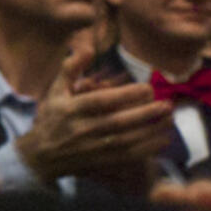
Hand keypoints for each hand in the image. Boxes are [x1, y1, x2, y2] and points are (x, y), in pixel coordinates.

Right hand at [16, 36, 170, 189]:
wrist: (41, 156)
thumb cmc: (51, 118)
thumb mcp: (55, 91)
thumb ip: (71, 69)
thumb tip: (88, 48)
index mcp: (71, 109)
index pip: (101, 101)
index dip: (125, 95)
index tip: (147, 89)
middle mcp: (81, 129)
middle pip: (117, 122)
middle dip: (145, 113)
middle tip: (166, 104)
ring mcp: (91, 148)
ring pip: (126, 140)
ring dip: (151, 131)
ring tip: (169, 119)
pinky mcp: (101, 161)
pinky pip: (128, 156)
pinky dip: (148, 149)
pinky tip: (163, 139)